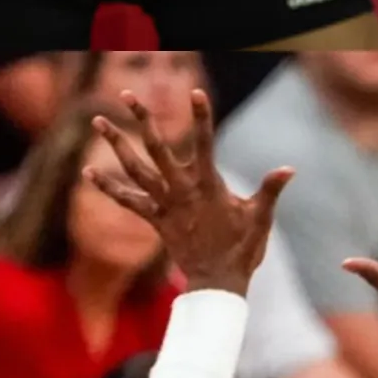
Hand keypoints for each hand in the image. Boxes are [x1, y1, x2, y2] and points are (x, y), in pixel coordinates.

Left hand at [83, 91, 291, 296]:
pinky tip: (88, 172)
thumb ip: (270, 191)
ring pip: (135, 169)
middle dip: (143, 120)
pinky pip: (127, 201)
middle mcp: (182, 191)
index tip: (195, 93)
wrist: (216, 284)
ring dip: (116, 144)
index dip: (201, 118)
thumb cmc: (242, 250)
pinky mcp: (155, 220)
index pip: (205, 144)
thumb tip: (289, 168)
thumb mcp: (261, 218)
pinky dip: (108, 186)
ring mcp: (165, 205)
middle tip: (127, 95)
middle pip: (157, 149)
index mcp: (209, 186)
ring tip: (99, 121)